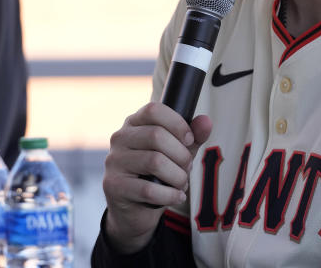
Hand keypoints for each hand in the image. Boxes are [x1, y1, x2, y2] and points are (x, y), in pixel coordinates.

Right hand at [101, 102, 212, 253]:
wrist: (136, 210)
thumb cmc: (158, 175)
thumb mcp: (177, 153)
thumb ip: (192, 137)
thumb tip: (206, 121)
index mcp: (134, 123)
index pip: (154, 110)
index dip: (177, 123)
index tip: (189, 140)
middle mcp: (120, 138)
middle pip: (156, 135)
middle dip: (181, 154)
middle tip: (187, 167)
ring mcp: (114, 162)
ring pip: (154, 161)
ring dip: (177, 176)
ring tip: (181, 183)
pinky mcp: (114, 186)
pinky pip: (148, 189)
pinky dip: (170, 195)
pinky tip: (176, 196)